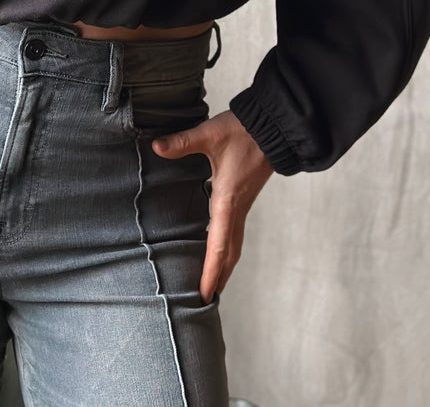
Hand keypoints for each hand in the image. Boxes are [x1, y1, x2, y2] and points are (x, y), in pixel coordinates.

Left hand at [151, 109, 272, 302]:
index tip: (204, 295)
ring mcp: (242, 206)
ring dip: (223, 266)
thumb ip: (182, 143)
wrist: (272, 127)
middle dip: (217, 278)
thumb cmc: (241, 132)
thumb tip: (156, 146)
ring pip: (234, 245)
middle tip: (204, 302)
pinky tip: (218, 250)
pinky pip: (235, 232)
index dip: (210, 272)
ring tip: (212, 285)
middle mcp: (236, 209)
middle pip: (228, 254)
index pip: (218, 245)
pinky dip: (227, 249)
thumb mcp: (209, 135)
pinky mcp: (243, 199)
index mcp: (227, 201)